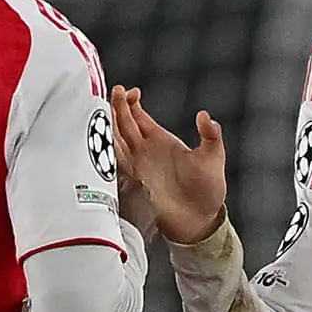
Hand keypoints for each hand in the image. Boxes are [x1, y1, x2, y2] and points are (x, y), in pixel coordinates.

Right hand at [108, 86, 229, 245]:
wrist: (199, 220)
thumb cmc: (207, 190)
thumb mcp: (213, 158)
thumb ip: (210, 136)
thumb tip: (205, 117)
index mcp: (160, 141)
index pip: (139, 116)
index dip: (131, 102)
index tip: (130, 91)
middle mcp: (144, 151)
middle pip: (122, 124)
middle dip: (116, 107)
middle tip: (114, 91)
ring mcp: (136, 166)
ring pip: (114, 141)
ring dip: (108, 126)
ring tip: (101, 111)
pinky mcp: (131, 182)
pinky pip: (113, 163)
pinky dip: (104, 153)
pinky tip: (98, 142)